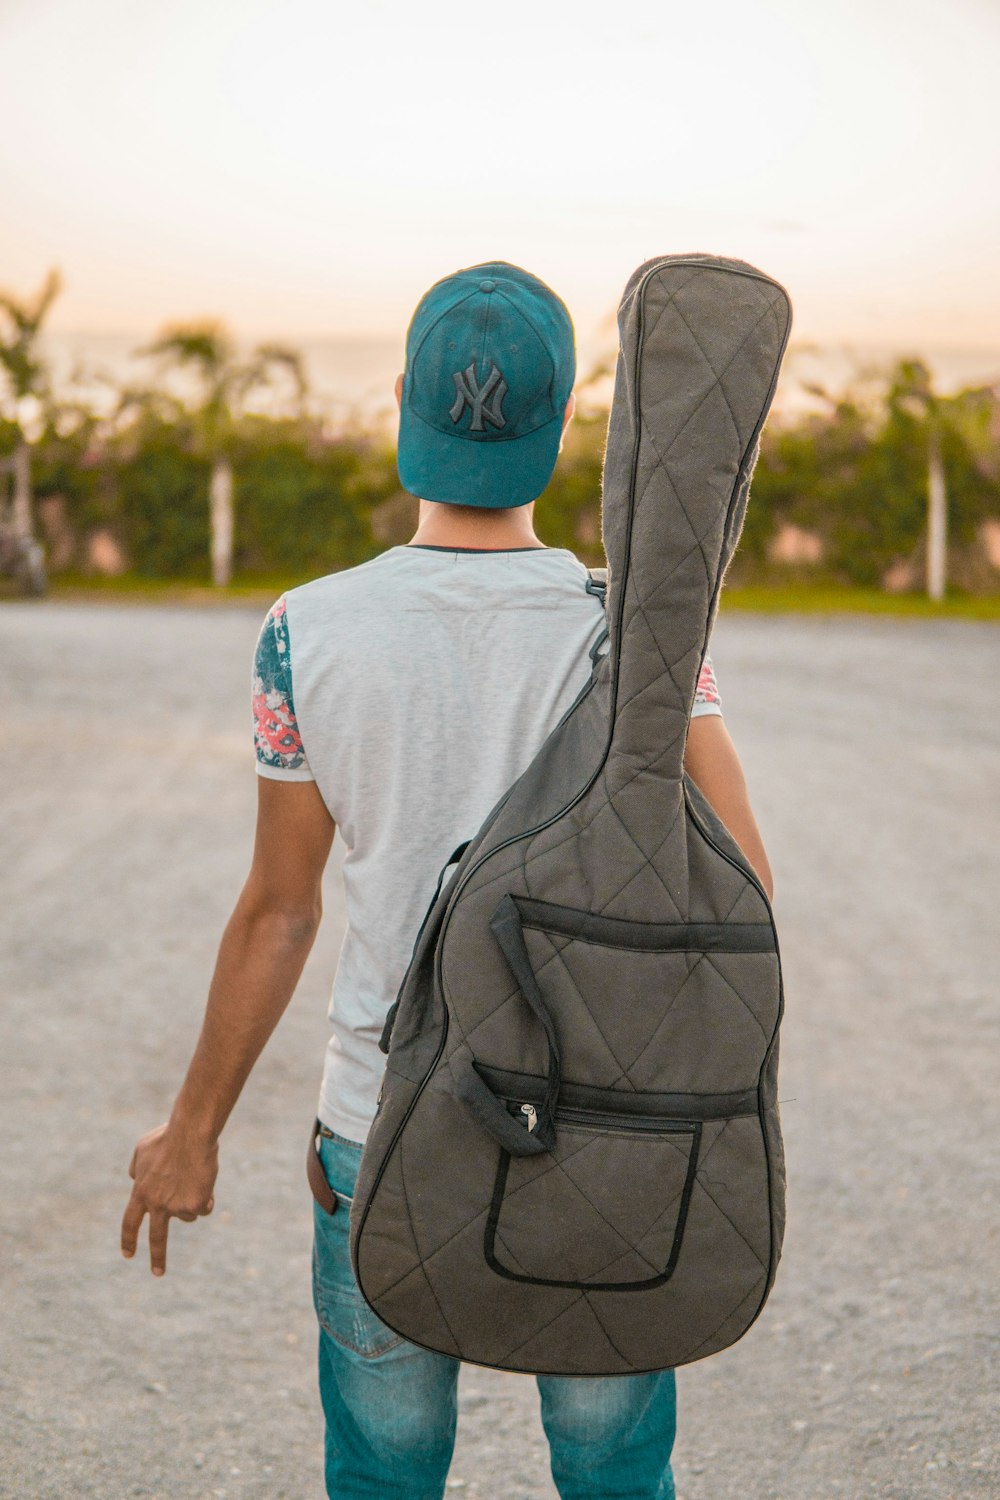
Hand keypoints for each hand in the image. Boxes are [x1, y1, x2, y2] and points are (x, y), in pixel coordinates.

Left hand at [121, 1122, 218, 1275]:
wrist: (189, 1135)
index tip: (128, 1255)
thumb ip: (137, 1168)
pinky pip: (205, 1207)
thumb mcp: (142, 1150)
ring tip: (194, 1176)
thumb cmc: (167, 1137)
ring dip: (192, 1201)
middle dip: (158, 1257)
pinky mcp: (195, 1205)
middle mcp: (156, 1204)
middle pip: (157, 1237)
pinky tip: (205, 1178)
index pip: (130, 1222)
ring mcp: (175, 1206)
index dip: (128, 1239)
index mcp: (140, 1192)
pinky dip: (207, 1196)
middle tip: (158, 1273)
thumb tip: (135, 1179)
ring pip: (188, 1215)